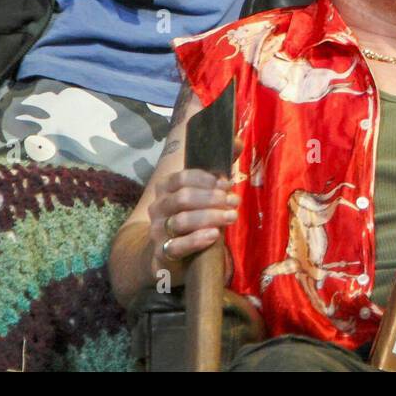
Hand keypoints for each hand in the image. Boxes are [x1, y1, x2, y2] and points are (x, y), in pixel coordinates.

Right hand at [147, 167, 238, 283]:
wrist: (167, 254)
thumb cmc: (190, 215)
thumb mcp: (203, 193)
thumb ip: (219, 169)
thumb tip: (237, 142)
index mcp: (166, 188)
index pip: (182, 177)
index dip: (206, 179)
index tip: (226, 183)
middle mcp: (158, 207)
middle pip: (183, 198)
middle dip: (212, 199)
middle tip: (234, 202)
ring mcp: (157, 231)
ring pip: (182, 221)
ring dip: (210, 217)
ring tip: (231, 216)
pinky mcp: (161, 253)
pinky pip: (177, 246)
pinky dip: (197, 239)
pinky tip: (214, 235)